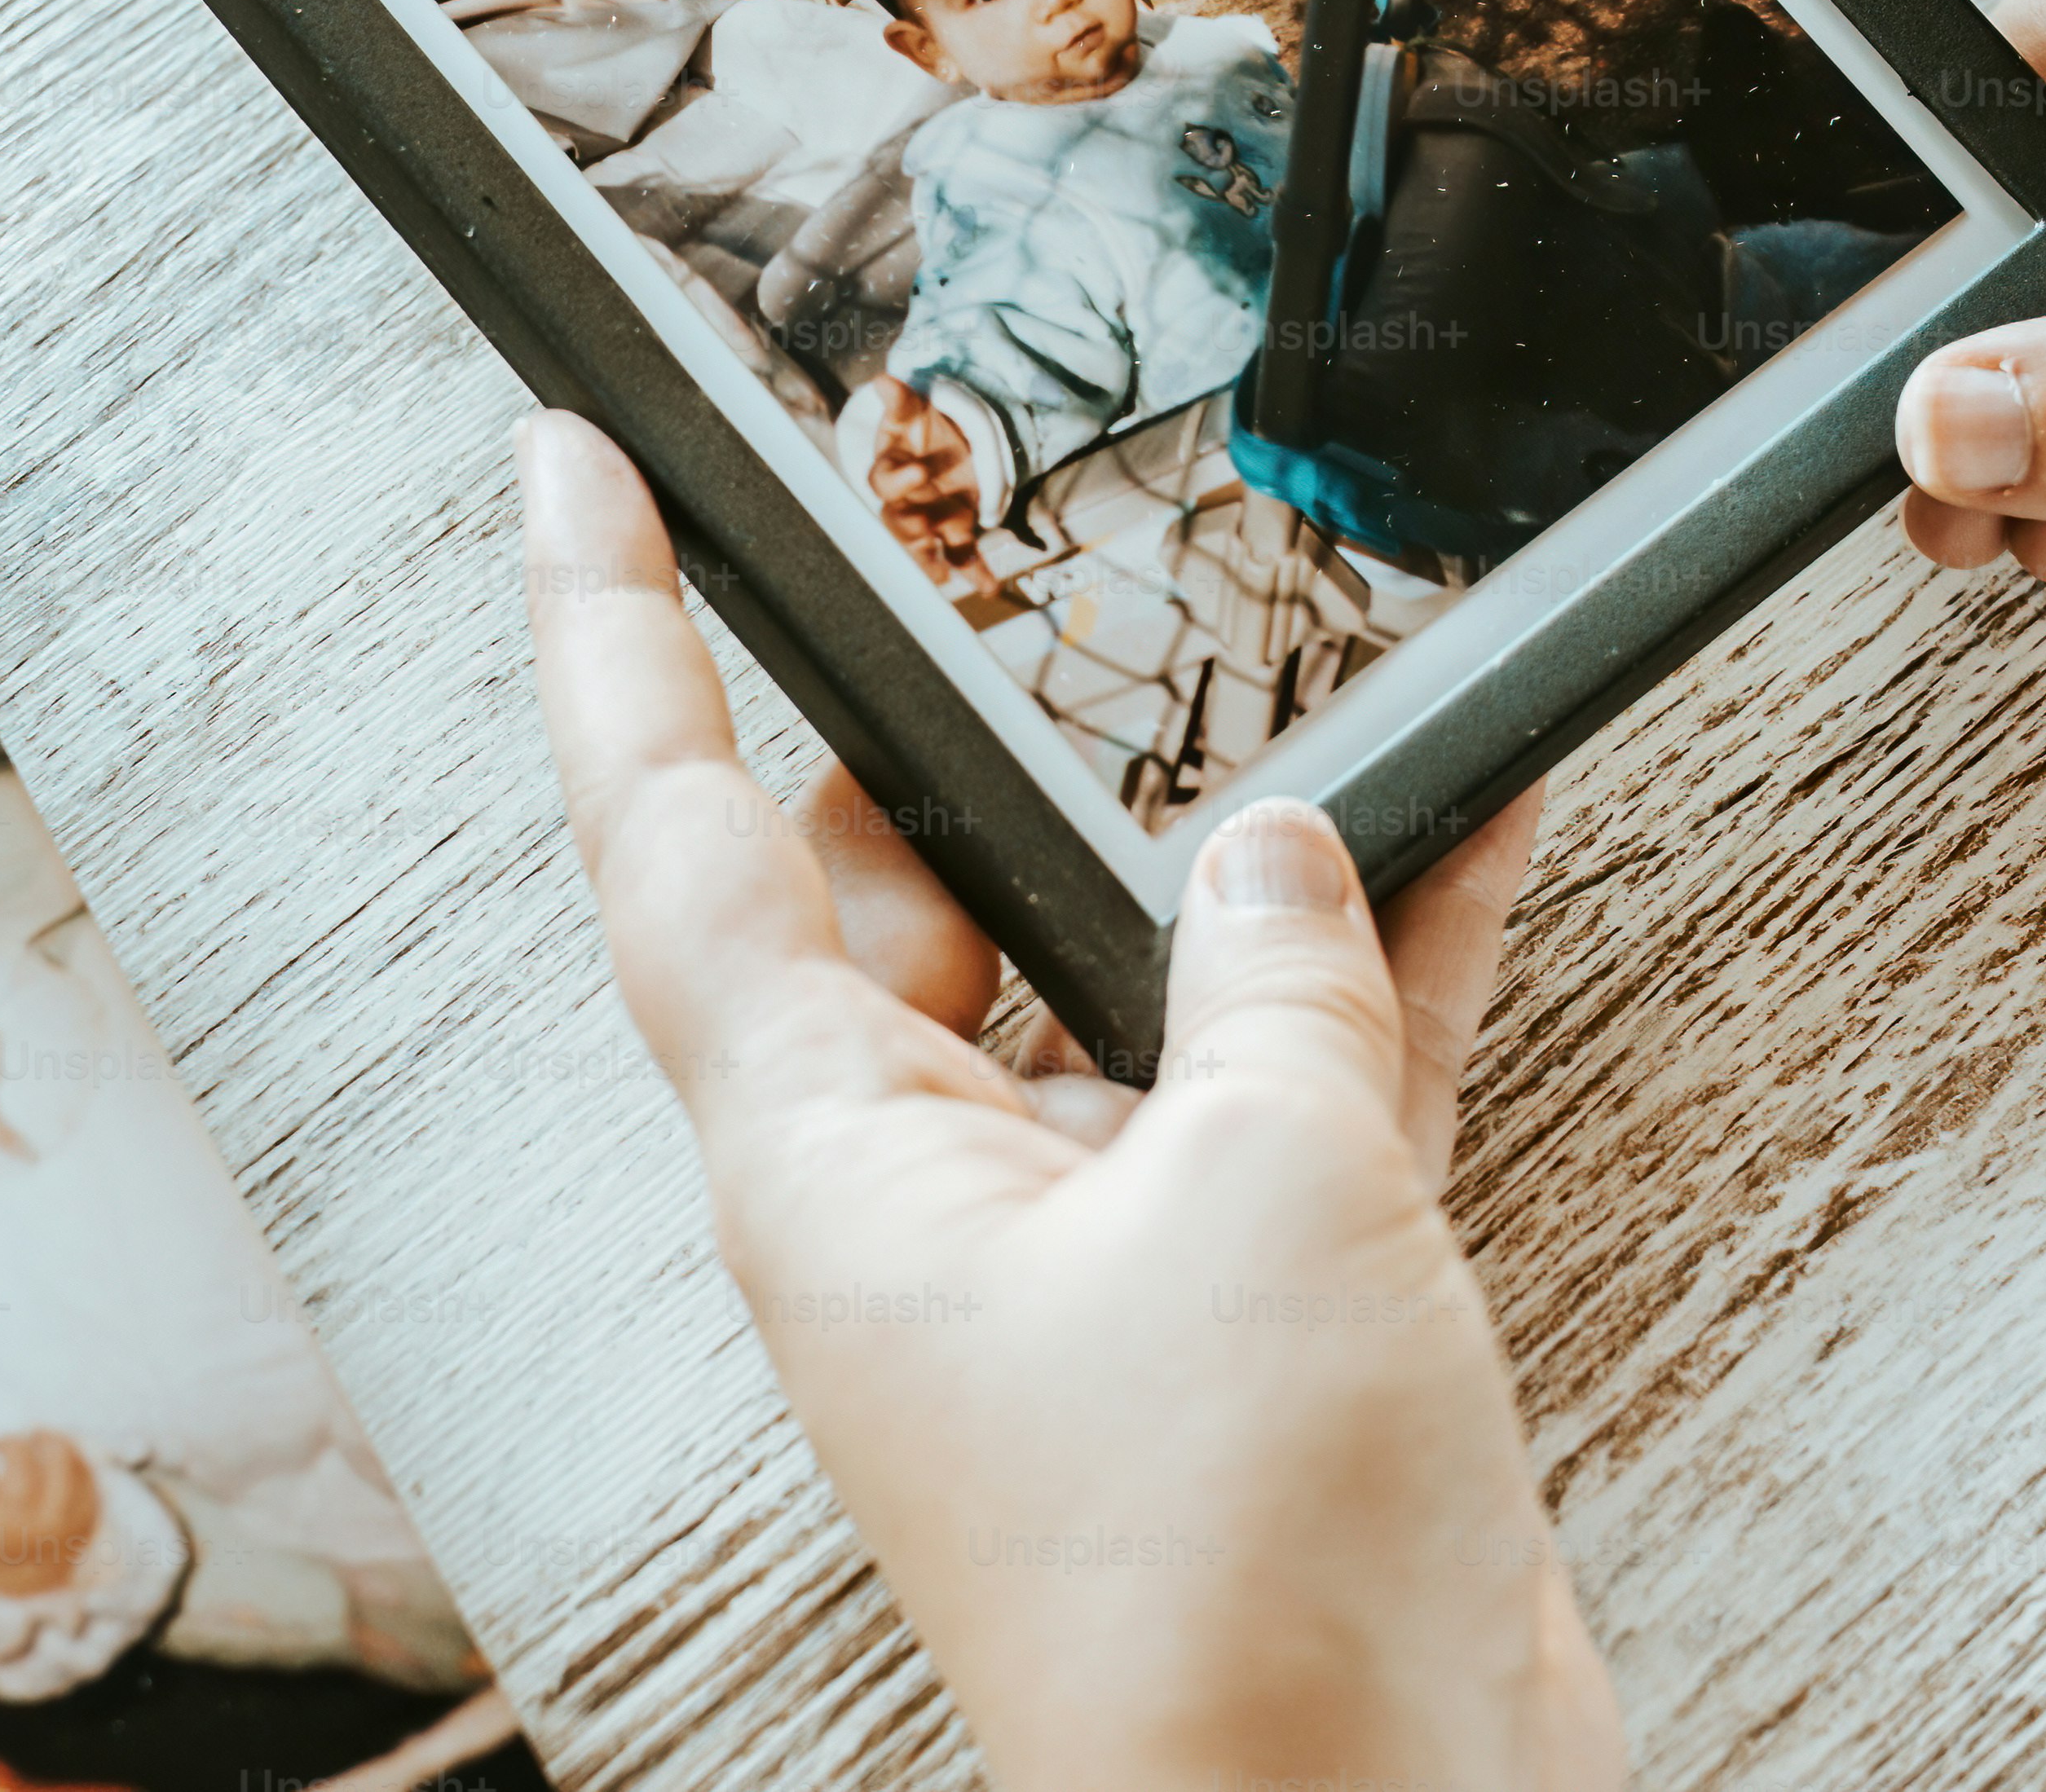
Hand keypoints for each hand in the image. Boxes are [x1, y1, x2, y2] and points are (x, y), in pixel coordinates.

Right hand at [0, 1430, 99, 1598]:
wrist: (32, 1578)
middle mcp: (18, 1530)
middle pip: (17, 1463)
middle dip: (11, 1442)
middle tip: (8, 1439)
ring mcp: (56, 1524)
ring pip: (58, 1458)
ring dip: (47, 1437)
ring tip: (38, 1435)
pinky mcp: (85, 1515)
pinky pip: (82, 1467)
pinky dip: (70, 1452)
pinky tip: (57, 1453)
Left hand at [518, 416, 1618, 1791]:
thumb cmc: (1236, 1582)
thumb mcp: (1277, 1188)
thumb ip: (1278, 979)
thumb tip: (1279, 846)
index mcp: (830, 1167)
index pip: (671, 836)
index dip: (613, 634)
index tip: (570, 461)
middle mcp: (927, 1205)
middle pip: (902, 895)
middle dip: (978, 734)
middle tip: (1005, 532)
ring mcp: (1086, 1267)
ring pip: (1117, 979)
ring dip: (1216, 843)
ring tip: (1319, 654)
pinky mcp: (1244, 1326)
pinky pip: (1287, 1087)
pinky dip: (1374, 965)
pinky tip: (1475, 827)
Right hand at [865, 377, 987, 587]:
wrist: (944, 438)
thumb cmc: (920, 426)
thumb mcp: (913, 410)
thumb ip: (900, 400)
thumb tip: (883, 380)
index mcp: (890, 469)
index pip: (883, 480)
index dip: (899, 479)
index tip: (919, 471)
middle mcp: (906, 500)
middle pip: (898, 522)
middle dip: (909, 529)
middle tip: (923, 531)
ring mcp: (930, 517)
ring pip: (924, 545)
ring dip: (931, 561)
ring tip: (941, 578)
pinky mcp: (957, 527)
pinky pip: (962, 554)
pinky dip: (975, 572)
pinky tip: (988, 587)